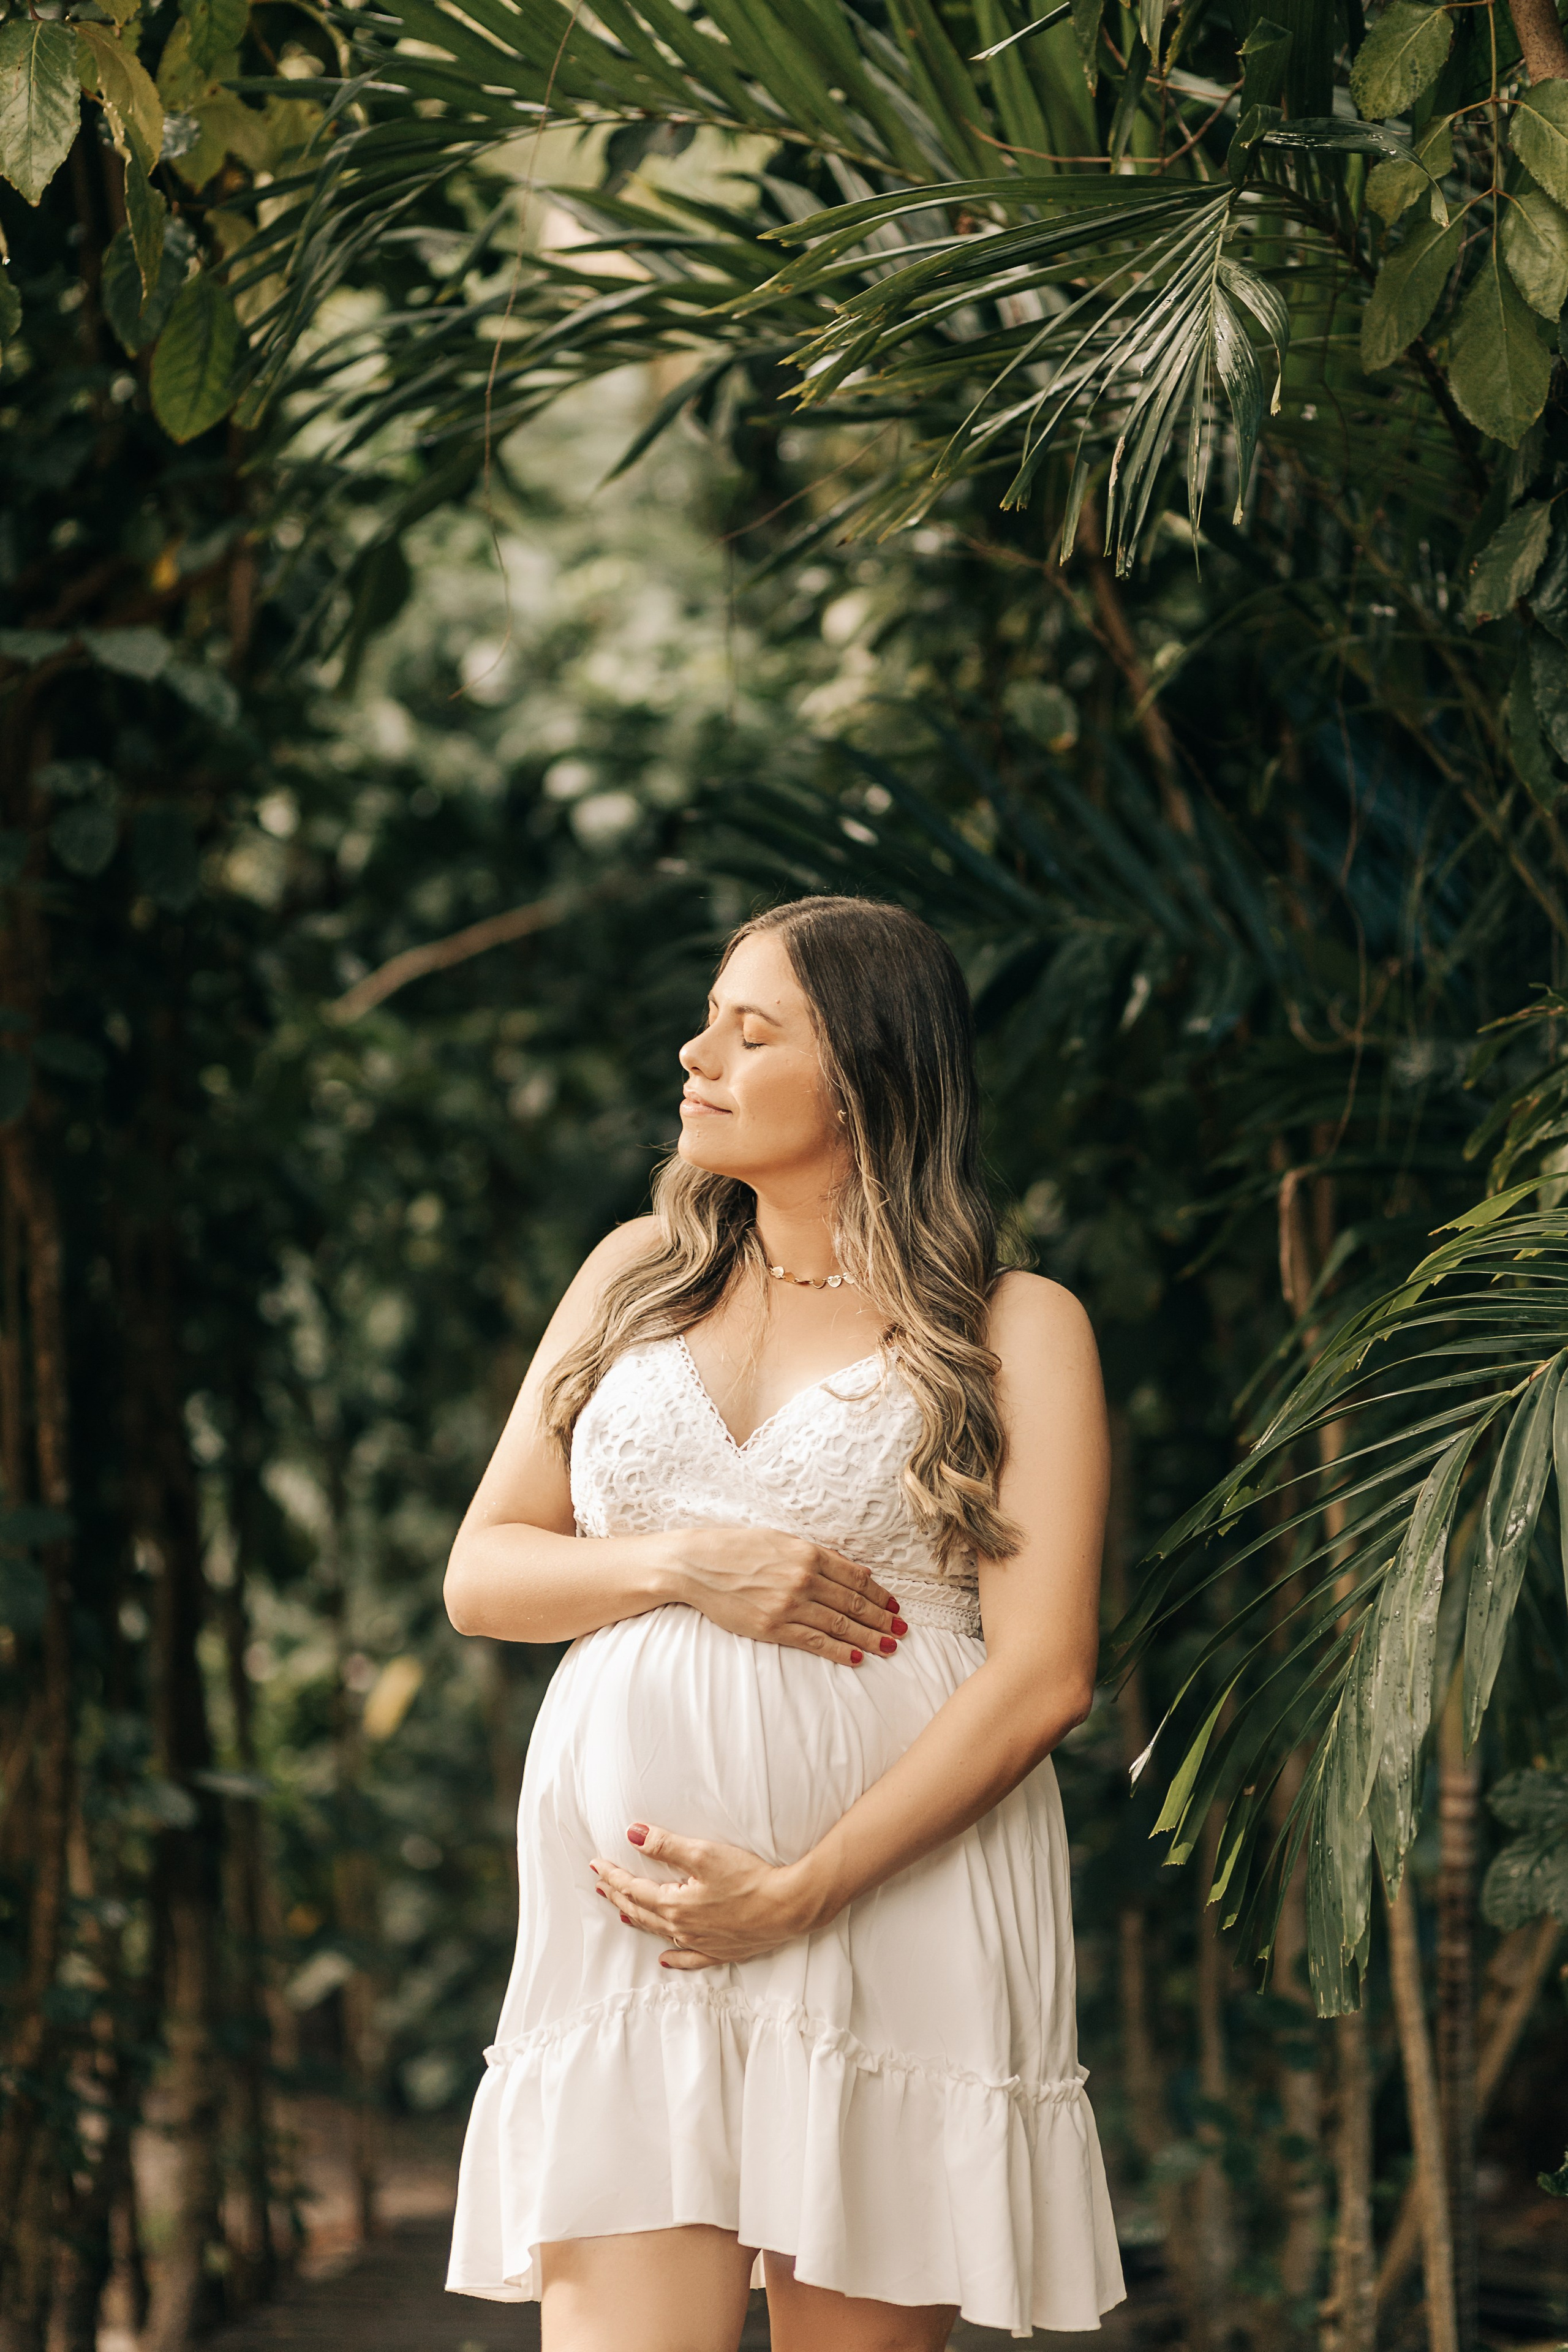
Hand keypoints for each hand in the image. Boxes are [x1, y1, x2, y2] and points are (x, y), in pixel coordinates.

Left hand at [591, 1823, 825, 1967]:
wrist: (787, 1907)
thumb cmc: (749, 1878)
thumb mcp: (704, 1854)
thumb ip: (666, 1845)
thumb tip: (632, 1834)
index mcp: (674, 1904)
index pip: (633, 1889)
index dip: (612, 1876)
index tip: (596, 1865)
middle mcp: (681, 1928)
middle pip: (640, 1911)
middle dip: (617, 1896)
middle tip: (601, 1885)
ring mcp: (700, 1943)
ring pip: (659, 1933)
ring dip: (638, 1920)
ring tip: (622, 1913)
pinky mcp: (720, 1951)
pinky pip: (688, 1958)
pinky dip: (673, 1958)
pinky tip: (664, 1958)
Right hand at [666, 1525, 906, 1664]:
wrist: (697, 1565)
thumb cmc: (737, 1549)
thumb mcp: (781, 1540)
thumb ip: (816, 1555)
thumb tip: (853, 1570)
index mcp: (808, 1554)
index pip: (855, 1578)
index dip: (878, 1595)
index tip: (894, 1606)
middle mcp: (804, 1579)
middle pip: (854, 1603)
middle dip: (881, 1619)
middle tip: (902, 1630)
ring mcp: (789, 1605)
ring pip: (840, 1625)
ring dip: (868, 1637)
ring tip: (888, 1646)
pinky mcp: (773, 1627)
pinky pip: (814, 1641)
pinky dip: (838, 1651)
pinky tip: (856, 1658)